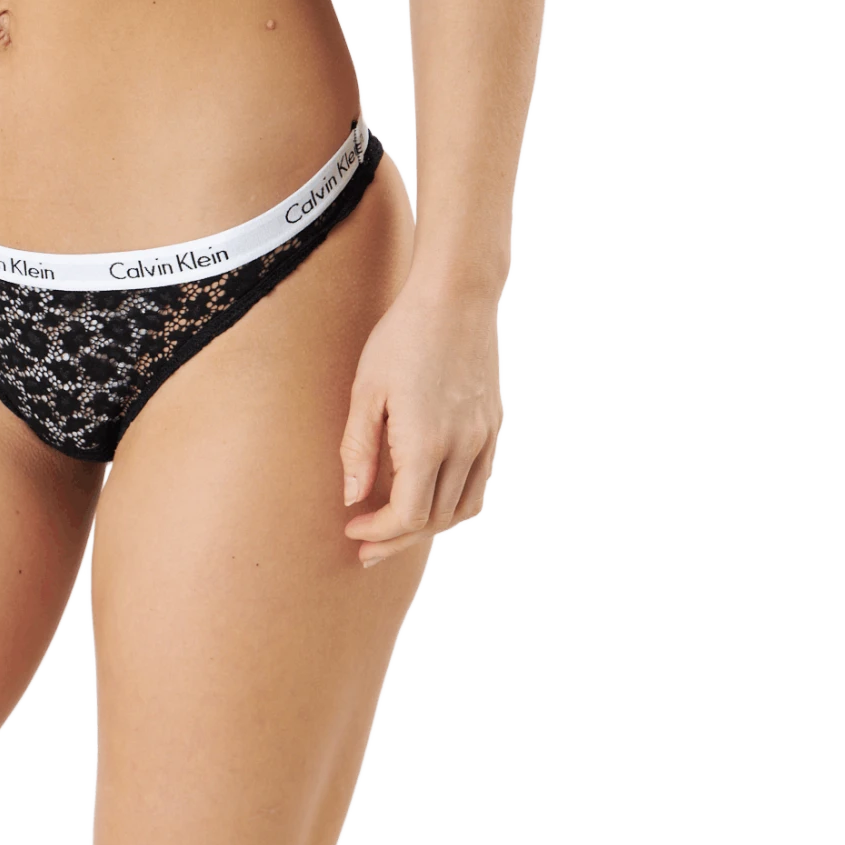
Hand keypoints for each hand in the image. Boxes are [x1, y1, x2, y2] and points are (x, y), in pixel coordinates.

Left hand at [340, 283, 502, 566]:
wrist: (455, 296)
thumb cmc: (401, 338)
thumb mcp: (365, 392)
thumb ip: (358, 449)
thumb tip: (354, 498)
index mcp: (427, 442)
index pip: (406, 515)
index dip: (377, 532)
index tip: (351, 529)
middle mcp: (463, 447)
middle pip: (432, 520)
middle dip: (395, 539)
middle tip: (364, 548)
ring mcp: (484, 437)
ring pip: (461, 508)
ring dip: (426, 527)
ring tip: (394, 531)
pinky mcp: (493, 426)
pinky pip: (478, 483)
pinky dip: (451, 503)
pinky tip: (425, 499)